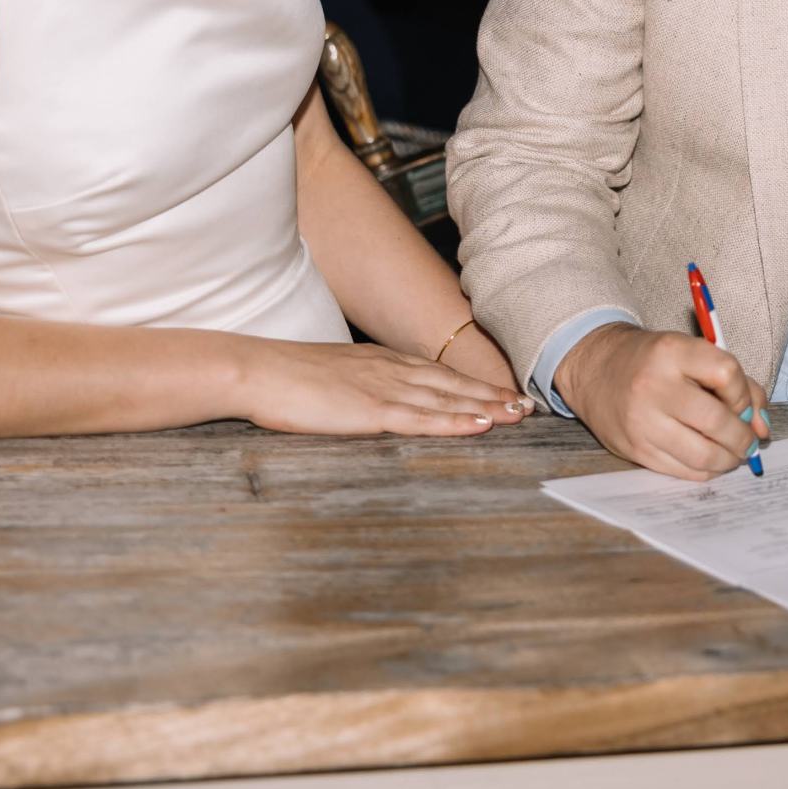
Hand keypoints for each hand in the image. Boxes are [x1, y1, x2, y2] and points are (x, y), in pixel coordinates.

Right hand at [241, 339, 533, 436]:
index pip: (439, 375)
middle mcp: (392, 370)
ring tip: (517, 416)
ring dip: (486, 408)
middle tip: (528, 407)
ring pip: (447, 400)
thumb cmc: (288, 378)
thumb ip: (361, 386)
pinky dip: (455, 422)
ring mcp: (385, 389)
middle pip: (453, 385)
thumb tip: (372, 399)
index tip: (503, 394)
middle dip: (492, 396)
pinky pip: (422, 418)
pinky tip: (480, 426)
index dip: (474, 385)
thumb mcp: (334, 376)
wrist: (259, 370)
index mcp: (382, 362)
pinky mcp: (372, 410)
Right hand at [555, 322, 770, 478]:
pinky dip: (706, 470)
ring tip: (733, 453)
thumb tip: (762, 427)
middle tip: (748, 441)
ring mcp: (642, 422)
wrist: (595, 370)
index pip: (727, 374)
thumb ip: (736, 383)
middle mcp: (654, 386)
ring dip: (729, 459)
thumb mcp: (691, 353)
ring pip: (703, 454)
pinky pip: (683, 471)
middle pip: (717, 421)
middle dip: (743, 437)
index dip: (745, 395)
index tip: (743, 404)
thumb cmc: (653, 361)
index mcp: (672, 352)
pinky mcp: (635, 450)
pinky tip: (710, 460)